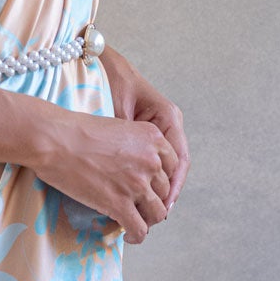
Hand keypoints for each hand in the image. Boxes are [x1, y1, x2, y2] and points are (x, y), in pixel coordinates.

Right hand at [29, 107, 177, 243]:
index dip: (162, 180)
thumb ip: (134, 145)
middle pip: (166, 190)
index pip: (173, 166)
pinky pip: (139, 229)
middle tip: (138, 206)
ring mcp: (137, 184)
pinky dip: (136, 236)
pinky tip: (127, 235)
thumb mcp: (117, 127)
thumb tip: (133, 166)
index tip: (151, 188)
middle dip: (153, 200)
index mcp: (153, 137)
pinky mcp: (120, 204)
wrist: (54, 139)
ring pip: (157, 213)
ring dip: (147, 220)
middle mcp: (151, 160)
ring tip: (134, 221)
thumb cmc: (76, 130)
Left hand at [100, 46, 189, 211]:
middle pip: (176, 167)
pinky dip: (149, 179)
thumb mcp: (118, 110)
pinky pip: (154, 161)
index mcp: (167, 116)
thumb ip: (128, 138)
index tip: (165, 205)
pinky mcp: (147, 134)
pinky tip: (140, 196)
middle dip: (167, 193)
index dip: (173, 186)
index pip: (179, 159)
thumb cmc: (108, 80)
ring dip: (159, 190)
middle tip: (156, 216)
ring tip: (149, 213)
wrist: (100, 63)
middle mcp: (169, 124)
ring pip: (166, 167)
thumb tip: (131, 172)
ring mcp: (159, 130)